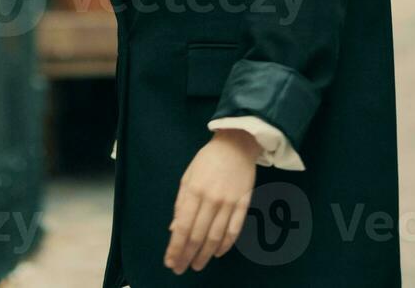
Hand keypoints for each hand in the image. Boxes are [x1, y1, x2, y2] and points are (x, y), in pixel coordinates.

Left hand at [163, 129, 258, 273]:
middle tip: (181, 269)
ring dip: (205, 254)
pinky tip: (218, 253)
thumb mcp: (187, 177)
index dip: (176, 247)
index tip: (170, 262)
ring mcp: (229, 202)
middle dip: (187, 255)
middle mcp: (211, 199)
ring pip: (216, 236)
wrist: (237, 144)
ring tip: (197, 265)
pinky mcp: (244, 204)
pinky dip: (226, 244)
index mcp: (194, 191)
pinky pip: (235, 229)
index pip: (183, 227)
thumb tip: (174, 229)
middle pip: (198, 235)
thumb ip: (181, 203)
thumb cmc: (207, 160)